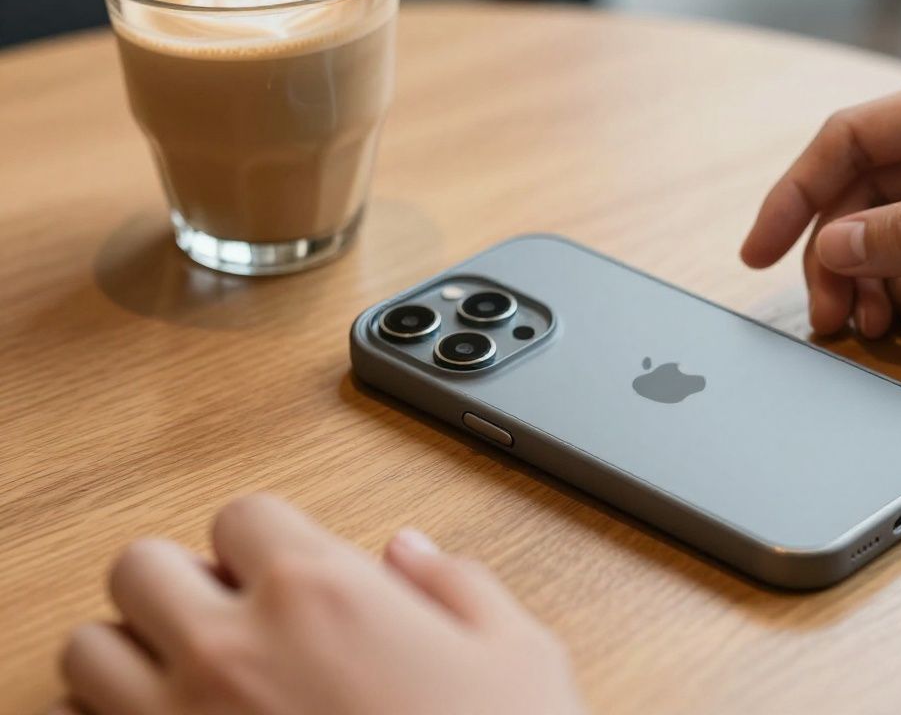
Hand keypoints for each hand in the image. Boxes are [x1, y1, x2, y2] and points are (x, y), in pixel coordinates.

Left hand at [56, 494, 586, 714]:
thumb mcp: (518, 655)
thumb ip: (459, 586)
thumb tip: (410, 553)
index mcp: (324, 594)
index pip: (241, 515)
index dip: (267, 539)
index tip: (287, 569)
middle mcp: (234, 650)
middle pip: (141, 567)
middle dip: (179, 582)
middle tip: (228, 613)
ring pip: (88, 652)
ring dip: (131, 654)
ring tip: (189, 678)